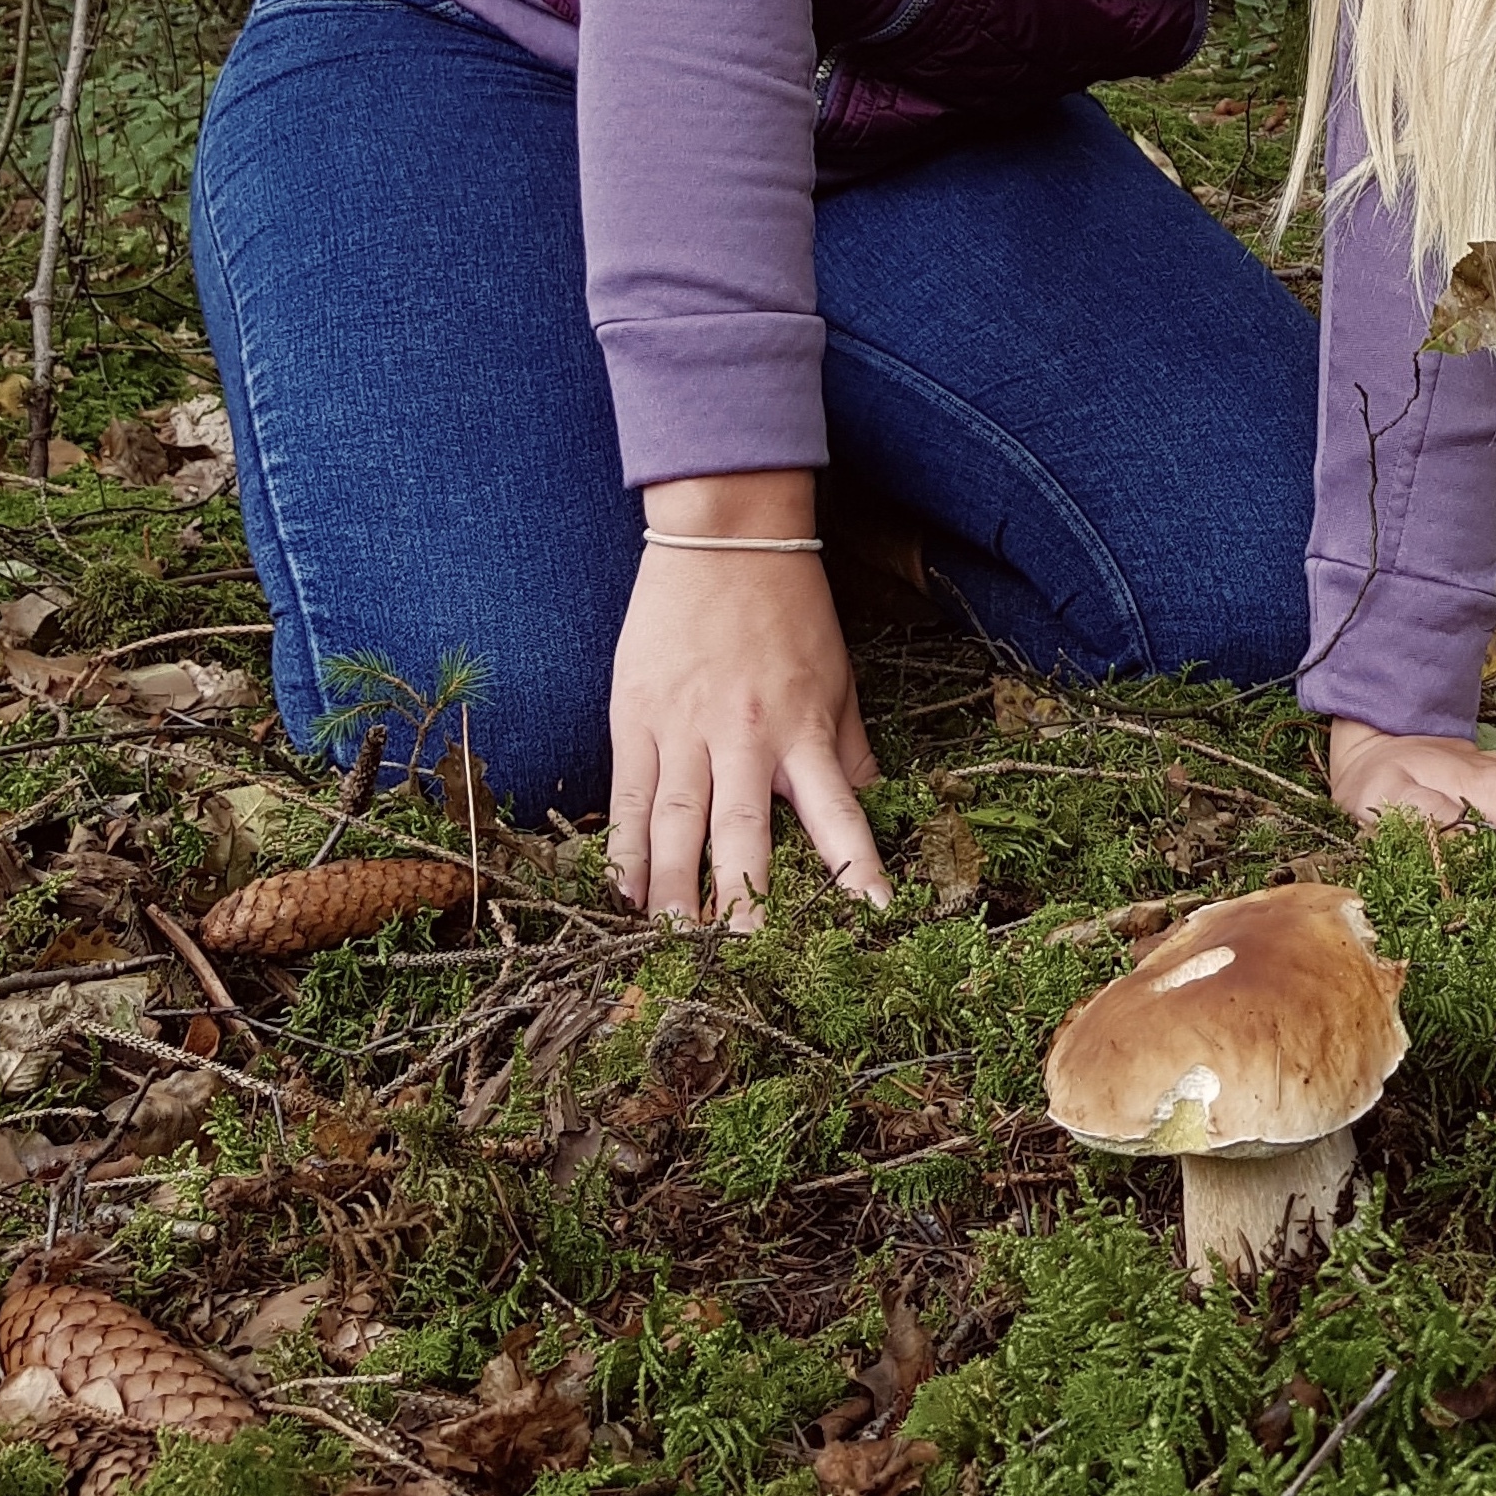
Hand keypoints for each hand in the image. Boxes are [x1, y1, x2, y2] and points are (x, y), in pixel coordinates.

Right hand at [608, 475, 889, 922]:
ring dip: (674, 892)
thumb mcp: (837, 673)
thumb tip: (870, 806)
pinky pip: (629, 793)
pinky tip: (621, 891)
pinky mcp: (635, 714)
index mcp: (803, 728)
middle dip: (742, 905)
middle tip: (741, 964)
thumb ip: (848, 747)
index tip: (874, 920)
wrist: (725, 531)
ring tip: (671, 945)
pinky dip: (626, 846)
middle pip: (743, 837)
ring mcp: (684, 726)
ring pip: (677, 826)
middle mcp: (745, 735)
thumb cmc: (789, 605)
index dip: (856, 870)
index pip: (838, 814)